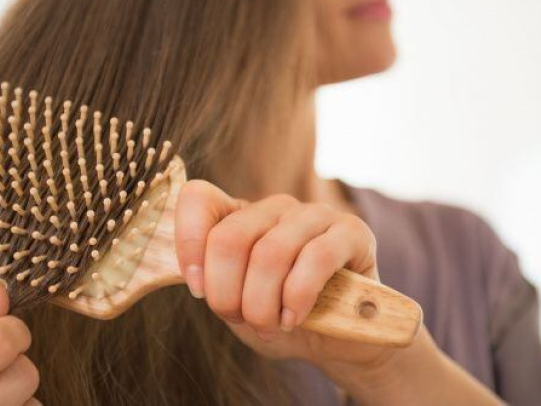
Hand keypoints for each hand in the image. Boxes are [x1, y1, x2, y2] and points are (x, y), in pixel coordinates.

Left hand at [174, 180, 391, 367]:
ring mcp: (315, 214)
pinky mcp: (351, 232)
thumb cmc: (280, 318)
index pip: (198, 198)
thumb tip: (197, 277)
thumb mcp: (236, 304)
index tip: (198, 289)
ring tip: (269, 326)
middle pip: (230, 237)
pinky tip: (294, 319)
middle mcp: (275, 207)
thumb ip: (213, 283)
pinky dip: (297, 297)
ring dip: (262, 304)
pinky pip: (316, 258)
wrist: (335, 342)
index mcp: (241, 216)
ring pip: (271, 253)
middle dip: (226, 293)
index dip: (188, 243)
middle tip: (240, 319)